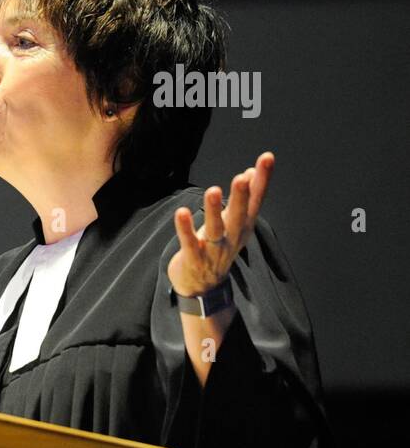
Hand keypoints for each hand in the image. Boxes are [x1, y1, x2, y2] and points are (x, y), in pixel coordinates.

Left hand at [167, 151, 273, 297]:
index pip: (256, 201)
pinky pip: (190, 242)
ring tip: (214, 190)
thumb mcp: (233, 224)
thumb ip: (243, 200)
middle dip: (242, 196)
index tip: (267, 158)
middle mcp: (232, 238)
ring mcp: (213, 250)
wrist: (202, 289)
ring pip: (216, 229)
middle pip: (239, 215)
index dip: (262, 180)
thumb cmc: (217, 249)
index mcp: (243, 227)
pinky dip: (185, 229)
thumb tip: (250, 172)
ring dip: (214, 210)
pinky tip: (181, 212)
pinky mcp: (193, 259)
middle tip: (243, 176)